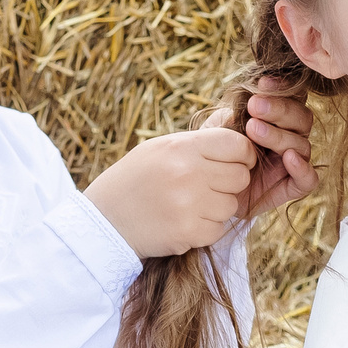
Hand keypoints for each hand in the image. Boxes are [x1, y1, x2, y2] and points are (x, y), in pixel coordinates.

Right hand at [85, 125, 256, 257]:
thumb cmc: (136, 179)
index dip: (243, 155)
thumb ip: (200, 137)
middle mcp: (188, 172)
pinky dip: (206, 228)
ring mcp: (189, 203)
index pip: (238, 145)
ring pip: (231, 205)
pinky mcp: (188, 232)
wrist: (105, 219)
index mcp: (182, 147)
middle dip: (229, 183)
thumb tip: (233, 116)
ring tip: (190, 205)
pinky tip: (184, 221)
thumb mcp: (162, 147)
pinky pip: (219, 229)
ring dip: (217, 208)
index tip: (234, 163)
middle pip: (240, 176)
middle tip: (207, 187)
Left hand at [206, 90, 317, 221]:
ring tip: (253, 129)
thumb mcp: (217, 130)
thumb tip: (247, 103)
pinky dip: (302, 168)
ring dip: (279, 135)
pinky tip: (288, 158)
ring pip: (301, 145)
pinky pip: (309, 179)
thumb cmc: (215, 154)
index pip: (292, 97)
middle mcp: (289, 137)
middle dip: (280, 109)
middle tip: (255, 106)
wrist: (209, 191)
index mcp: (277, 118)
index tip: (262, 84)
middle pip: (301, 118)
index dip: (282, 88)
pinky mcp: (292, 186)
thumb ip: (232, 115)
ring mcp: (293, 162)